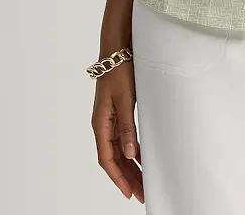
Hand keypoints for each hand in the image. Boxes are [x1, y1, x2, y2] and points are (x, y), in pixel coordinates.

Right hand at [91, 62, 144, 202]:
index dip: (118, 178)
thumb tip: (130, 154)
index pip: (107, 159)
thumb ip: (127, 127)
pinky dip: (132, 150)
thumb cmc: (119, 71)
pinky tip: (142, 157)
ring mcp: (110, 119)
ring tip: (143, 181)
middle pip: (114, 158)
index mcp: (100, 124)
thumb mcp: (125, 99)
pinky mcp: (118, 112)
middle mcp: (103, 124)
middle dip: (127, 177)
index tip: (130, 193)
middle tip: (141, 193)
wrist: (118, 49)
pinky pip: (123, 138)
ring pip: (119, 150)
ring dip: (130, 166)